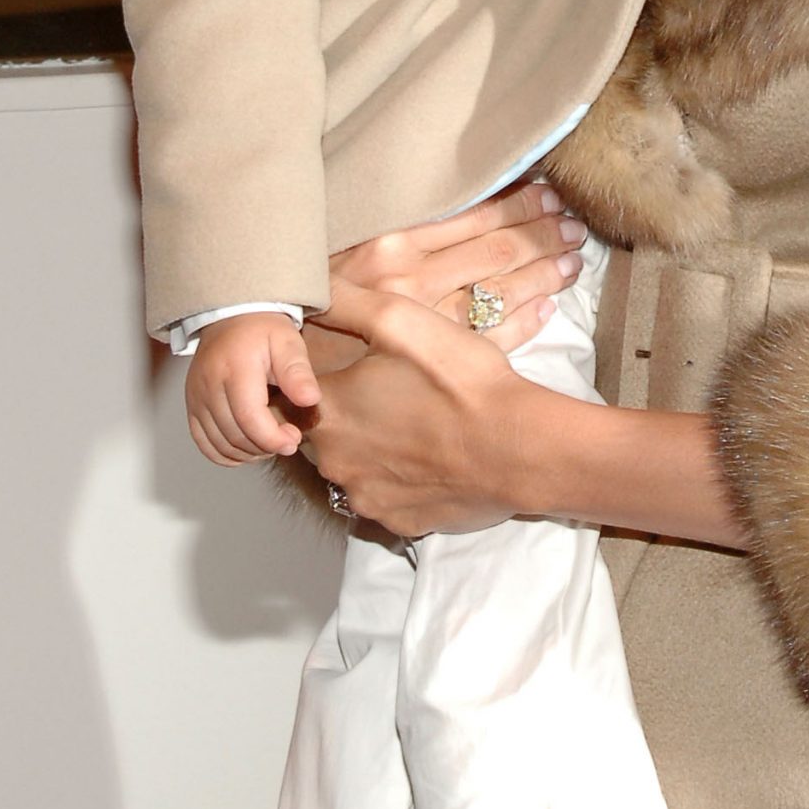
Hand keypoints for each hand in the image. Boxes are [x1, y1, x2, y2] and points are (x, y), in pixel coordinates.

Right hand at [187, 312, 321, 464]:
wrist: (232, 317)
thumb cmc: (264, 330)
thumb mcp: (288, 342)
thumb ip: (298, 372)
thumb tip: (310, 399)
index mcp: (235, 369)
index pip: (250, 418)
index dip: (273, 438)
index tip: (294, 439)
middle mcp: (209, 385)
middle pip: (235, 435)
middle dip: (266, 446)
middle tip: (288, 440)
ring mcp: (196, 397)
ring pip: (220, 444)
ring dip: (248, 452)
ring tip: (271, 441)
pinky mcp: (191, 406)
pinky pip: (204, 443)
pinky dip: (226, 453)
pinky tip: (248, 446)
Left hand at [300, 283, 533, 538]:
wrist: (517, 448)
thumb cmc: (459, 381)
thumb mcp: (402, 320)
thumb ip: (346, 301)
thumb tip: (310, 288)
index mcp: (326, 411)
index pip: (291, 395)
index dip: (312, 380)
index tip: (345, 369)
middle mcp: (333, 462)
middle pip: (321, 433)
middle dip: (346, 413)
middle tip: (389, 392)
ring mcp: (365, 497)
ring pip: (353, 466)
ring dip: (371, 448)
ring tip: (414, 424)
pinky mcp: (398, 521)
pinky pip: (386, 495)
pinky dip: (400, 478)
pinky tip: (431, 456)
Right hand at [324, 181, 586, 360]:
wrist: (277, 369)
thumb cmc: (312, 304)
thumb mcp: (348, 254)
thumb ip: (400, 231)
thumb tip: (464, 199)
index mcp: (391, 248)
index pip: (473, 216)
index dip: (517, 205)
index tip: (549, 196)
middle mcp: (411, 285)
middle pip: (497, 253)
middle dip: (542, 235)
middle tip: (573, 226)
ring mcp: (426, 329)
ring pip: (503, 294)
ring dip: (544, 273)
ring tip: (572, 260)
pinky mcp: (435, 365)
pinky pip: (496, 340)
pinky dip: (528, 321)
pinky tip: (548, 307)